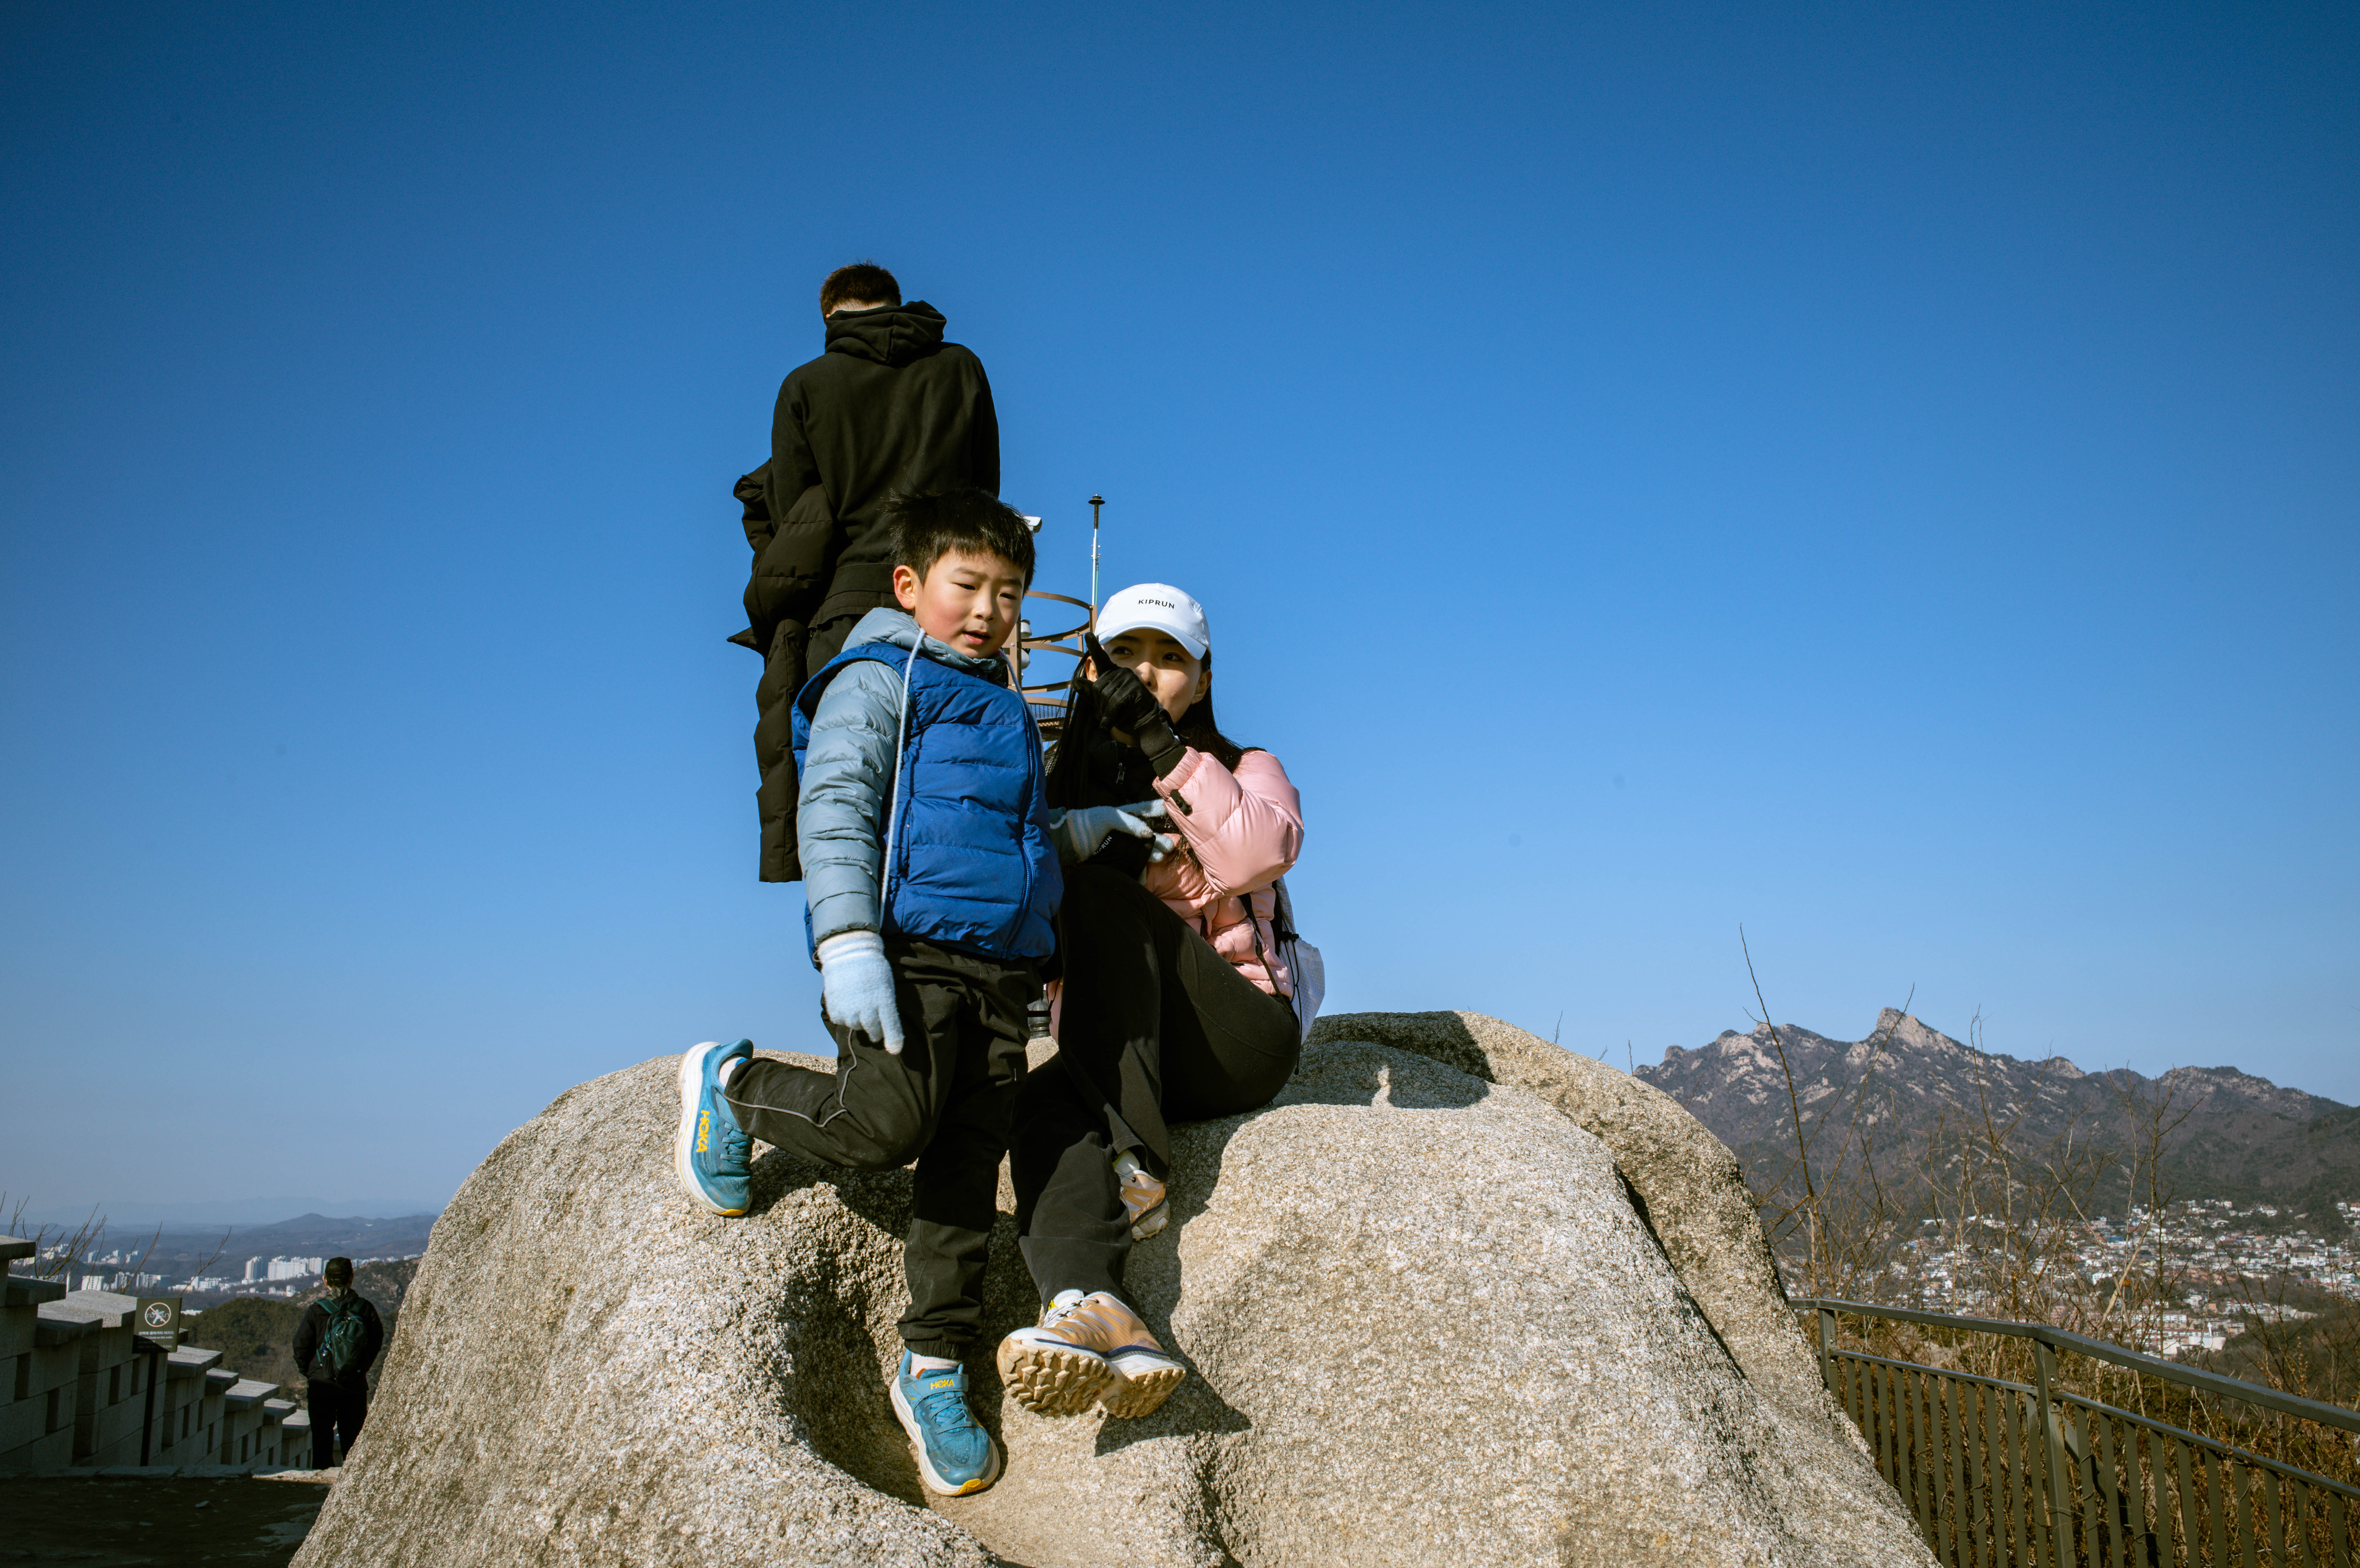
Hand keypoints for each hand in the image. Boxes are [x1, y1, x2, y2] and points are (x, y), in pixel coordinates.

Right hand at [816, 931, 904, 1054]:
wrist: (848, 953)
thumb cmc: (873, 969)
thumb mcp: (887, 985)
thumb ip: (887, 1006)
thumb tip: (885, 1027)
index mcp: (884, 1001)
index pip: (891, 1027)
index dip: (893, 1041)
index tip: (895, 1050)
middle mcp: (866, 1009)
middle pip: (873, 1032)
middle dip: (875, 1031)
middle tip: (875, 1024)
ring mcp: (849, 1010)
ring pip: (856, 1027)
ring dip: (859, 1021)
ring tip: (858, 1004)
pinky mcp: (835, 1009)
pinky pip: (841, 1021)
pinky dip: (844, 1015)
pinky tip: (846, 1001)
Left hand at [1049, 800, 1171, 864]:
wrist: (1070, 839)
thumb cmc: (1089, 822)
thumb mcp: (1110, 817)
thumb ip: (1130, 823)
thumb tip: (1148, 834)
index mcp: (1125, 815)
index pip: (1144, 810)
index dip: (1157, 810)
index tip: (1171, 810)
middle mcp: (1127, 830)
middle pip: (1148, 834)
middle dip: (1160, 840)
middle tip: (1170, 846)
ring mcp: (1123, 845)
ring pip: (1143, 850)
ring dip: (1152, 855)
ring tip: (1160, 858)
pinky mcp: (1117, 858)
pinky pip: (1132, 864)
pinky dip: (1139, 871)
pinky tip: (1143, 877)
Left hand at [1084, 634, 1185, 773]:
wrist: (1142, 725)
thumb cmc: (1122, 713)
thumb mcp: (1102, 704)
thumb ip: (1089, 692)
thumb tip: (1074, 680)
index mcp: (1113, 674)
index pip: (1101, 659)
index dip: (1094, 647)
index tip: (1088, 635)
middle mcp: (1121, 672)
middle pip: (1098, 687)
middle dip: (1099, 705)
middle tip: (1107, 715)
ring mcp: (1130, 679)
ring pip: (1105, 695)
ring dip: (1105, 712)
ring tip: (1113, 718)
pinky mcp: (1135, 689)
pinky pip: (1114, 702)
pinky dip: (1111, 715)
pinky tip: (1113, 722)